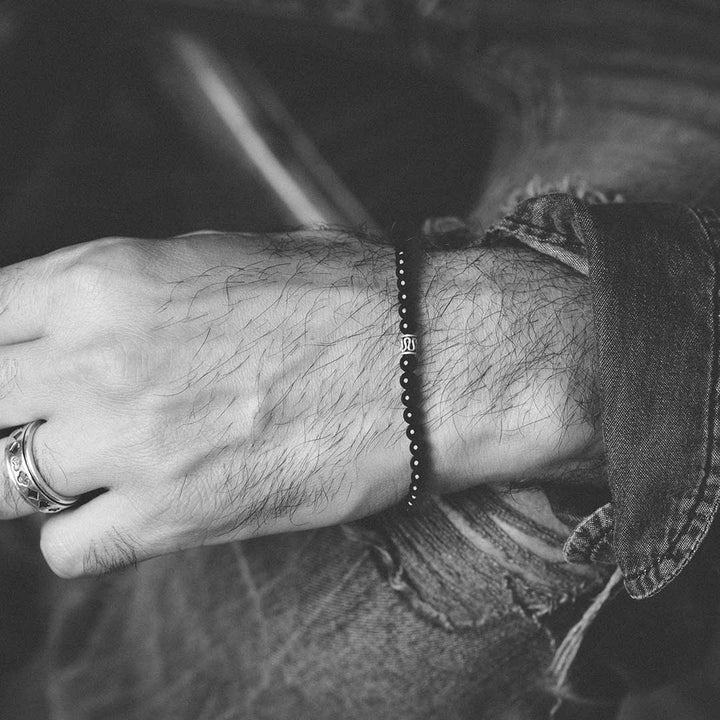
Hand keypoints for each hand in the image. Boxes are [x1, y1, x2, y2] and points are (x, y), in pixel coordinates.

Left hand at [0, 230, 598, 576]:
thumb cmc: (337, 300)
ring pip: (3, 480)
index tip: (17, 370)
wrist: (426, 362)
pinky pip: (66, 547)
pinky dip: (84, 533)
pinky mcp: (175, 517)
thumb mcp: (216, 258)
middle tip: (53, 418)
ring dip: (43, 473)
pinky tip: (130, 507)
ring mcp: (131, 443)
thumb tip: (76, 325)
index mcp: (108, 279)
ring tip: (98, 462)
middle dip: (11, 410)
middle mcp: (100, 359)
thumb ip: (129, 294)